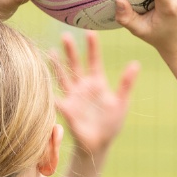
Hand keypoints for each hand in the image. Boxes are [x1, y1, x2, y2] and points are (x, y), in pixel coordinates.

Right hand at [51, 31, 139, 157]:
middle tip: (66, 34)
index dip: (92, 47)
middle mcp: (83, 86)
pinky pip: (55, 98)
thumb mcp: (121, 102)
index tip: (90, 32)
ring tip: (51, 51)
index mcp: (97, 82)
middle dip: (71, 50)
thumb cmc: (111, 123)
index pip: (94, 60)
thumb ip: (126, 84)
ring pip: (63, 77)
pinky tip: (41, 81)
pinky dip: (48, 91)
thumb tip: (136, 63)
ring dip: (57, 65)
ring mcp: (72, 96)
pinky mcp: (66, 108)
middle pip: (75, 64)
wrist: (99, 143)